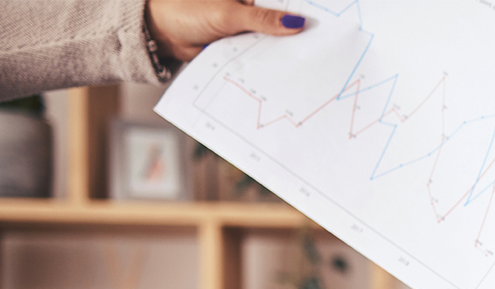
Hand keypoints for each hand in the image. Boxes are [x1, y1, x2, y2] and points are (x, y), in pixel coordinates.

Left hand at [146, 0, 306, 62]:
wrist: (164, 34)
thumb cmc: (189, 12)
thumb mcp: (230, 13)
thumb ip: (263, 19)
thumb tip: (296, 23)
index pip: (283, 1)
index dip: (302, 9)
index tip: (324, 20)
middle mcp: (251, 8)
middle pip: (281, 20)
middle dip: (296, 33)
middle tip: (319, 45)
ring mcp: (247, 27)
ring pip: (272, 38)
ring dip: (283, 49)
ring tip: (305, 61)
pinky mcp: (242, 45)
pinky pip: (260, 53)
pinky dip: (268, 61)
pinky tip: (283, 69)